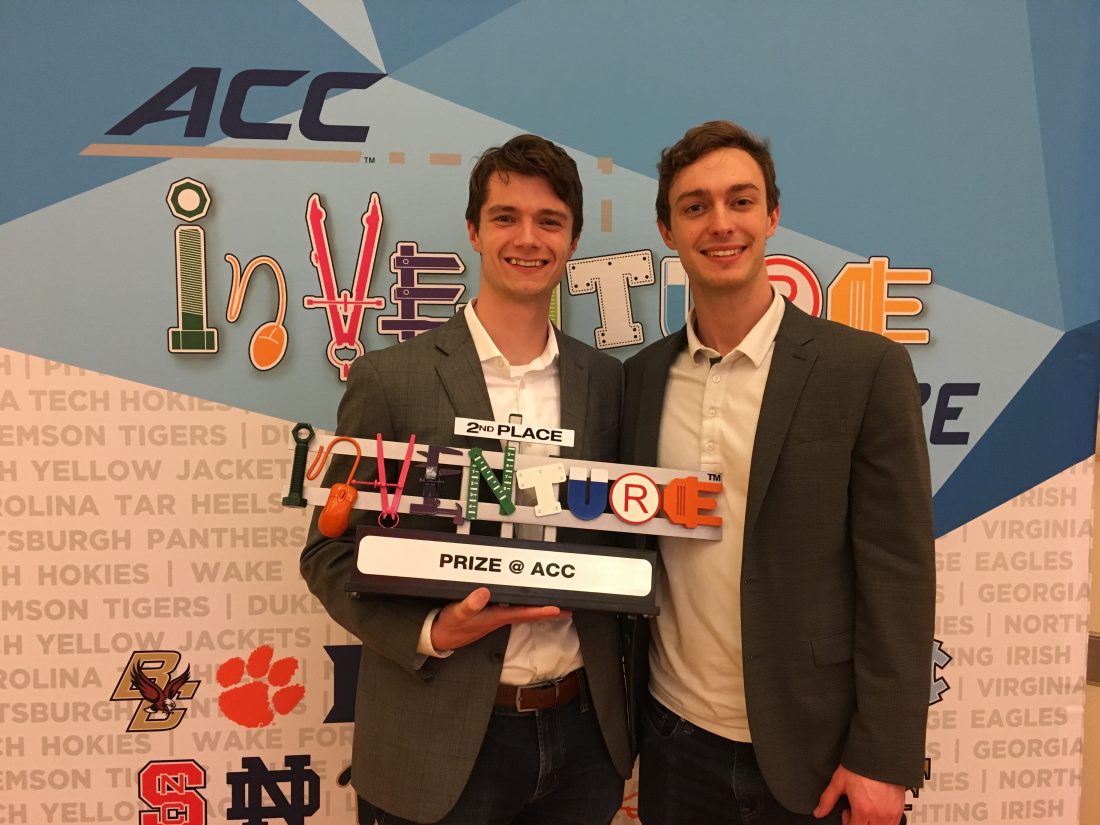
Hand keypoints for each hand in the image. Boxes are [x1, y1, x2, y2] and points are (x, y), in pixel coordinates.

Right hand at [429, 587, 569, 651]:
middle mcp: (499, 618)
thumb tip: (485, 593)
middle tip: (567, 608)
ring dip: (538, 609)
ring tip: (554, 605)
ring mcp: (495, 618)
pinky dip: (524, 607)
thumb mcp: (457, 614)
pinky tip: (526, 603)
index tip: (559, 608)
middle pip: (529, 614)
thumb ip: (470, 604)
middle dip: (548, 612)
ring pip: (522, 612)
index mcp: (495, 617)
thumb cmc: (449, 627)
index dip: (542, 611)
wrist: (439, 638)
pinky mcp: (490, 615)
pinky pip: (512, 610)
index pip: (524, 613)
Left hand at [814, 764, 903, 824]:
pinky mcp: (899, 808)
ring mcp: (891, 813)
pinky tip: (878, 809)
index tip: (846, 813)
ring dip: (872, 823)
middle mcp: (879, 815)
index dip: (848, 822)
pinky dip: (884, 821)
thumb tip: (819, 811)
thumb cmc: (861, 766)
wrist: (880, 754)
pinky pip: (893, 824)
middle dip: (859, 823)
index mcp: (863, 810)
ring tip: (867, 809)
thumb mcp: (839, 781)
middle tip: (855, 811)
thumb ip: (827, 799)